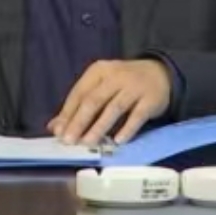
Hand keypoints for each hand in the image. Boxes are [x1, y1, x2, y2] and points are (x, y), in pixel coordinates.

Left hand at [49, 59, 171, 145]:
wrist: (160, 73)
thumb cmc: (123, 83)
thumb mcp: (101, 87)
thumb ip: (78, 105)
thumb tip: (55, 127)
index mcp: (99, 71)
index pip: (80, 93)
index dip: (68, 113)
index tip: (59, 133)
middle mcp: (116, 76)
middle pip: (94, 100)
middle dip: (80, 121)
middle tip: (69, 141)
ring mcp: (135, 86)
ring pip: (114, 107)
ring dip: (100, 126)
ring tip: (88, 143)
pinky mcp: (151, 99)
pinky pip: (137, 115)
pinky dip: (127, 128)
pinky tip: (118, 141)